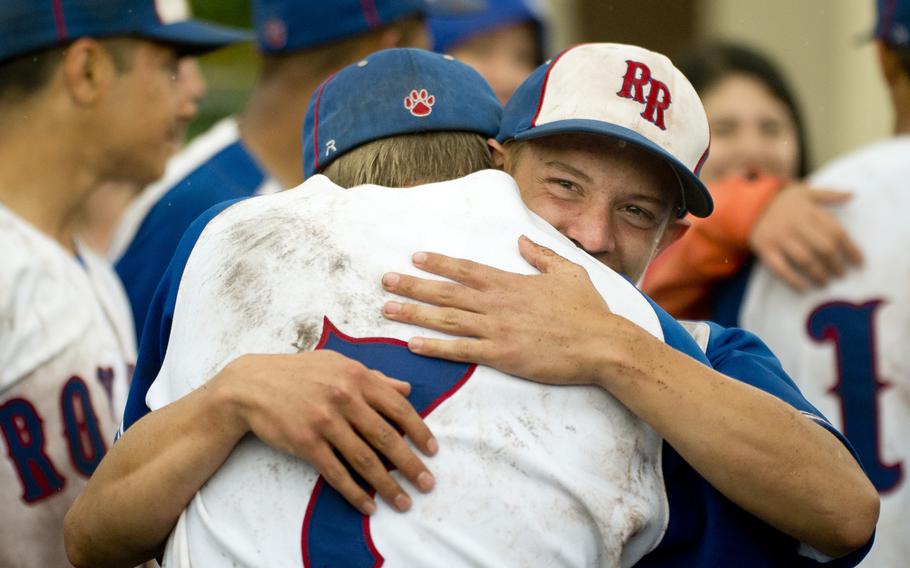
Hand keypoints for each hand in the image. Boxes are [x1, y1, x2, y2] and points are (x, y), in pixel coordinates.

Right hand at [216, 350, 437, 514]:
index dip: (420, 431)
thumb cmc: (299, 372)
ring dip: (387, 485)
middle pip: (387, 437)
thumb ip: (375, 377)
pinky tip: (368, 505)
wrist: (253, 384)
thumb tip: (406, 390)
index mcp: (358, 377)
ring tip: (403, 501)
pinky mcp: (306, 443)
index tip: (433, 450)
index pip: (399, 408)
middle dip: (411, 464)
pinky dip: (355, 492)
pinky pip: (336, 473)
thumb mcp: (339, 364)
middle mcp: (345, 399)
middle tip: (427, 483)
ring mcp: (325, 422)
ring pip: (364, 460)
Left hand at [381, 235, 616, 384]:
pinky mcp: (501, 355)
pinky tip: (412, 344)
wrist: (601, 345)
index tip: (416, 258)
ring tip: (388, 309)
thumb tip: (521, 240)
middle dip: (413, 285)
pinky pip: (460, 350)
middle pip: (446, 292)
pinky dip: (434, 347)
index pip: (465, 270)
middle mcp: (496, 303)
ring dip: (414, 313)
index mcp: (510, 283)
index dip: (438, 264)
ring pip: (446, 318)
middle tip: (385, 281)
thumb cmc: (587, 311)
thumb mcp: (568, 272)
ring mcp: (496, 329)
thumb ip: (540, 255)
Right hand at [749, 183, 861, 290]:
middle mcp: (796, 225)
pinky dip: (793, 280)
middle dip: (836, 264)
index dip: (851, 249)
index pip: (836, 232)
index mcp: (809, 212)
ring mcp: (780, 238)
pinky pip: (781, 269)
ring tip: (825, 282)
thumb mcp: (805, 192)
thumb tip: (852, 194)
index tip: (859, 262)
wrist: (748, 205)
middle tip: (841, 274)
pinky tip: (804, 288)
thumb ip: (829, 195)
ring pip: (806, 260)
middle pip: (824, 248)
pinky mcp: (766, 250)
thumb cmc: (781, 201)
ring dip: (819, 274)